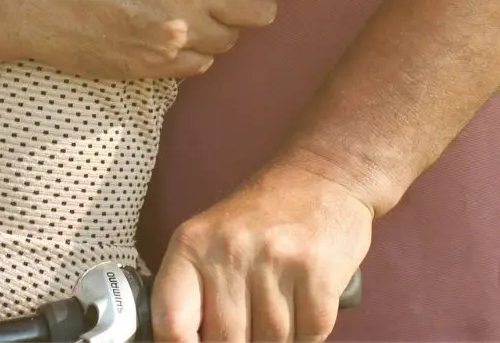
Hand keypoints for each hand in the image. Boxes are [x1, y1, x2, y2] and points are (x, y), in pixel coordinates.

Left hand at [153, 160, 372, 342]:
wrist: (326, 174)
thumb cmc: (265, 213)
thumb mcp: (213, 239)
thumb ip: (198, 291)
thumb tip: (192, 342)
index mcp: (193, 243)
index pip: (173, 324)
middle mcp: (231, 250)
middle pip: (225, 341)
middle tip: (248, 326)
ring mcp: (276, 261)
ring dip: (275, 341)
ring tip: (278, 314)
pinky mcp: (318, 274)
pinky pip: (307, 337)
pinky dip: (305, 337)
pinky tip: (303, 311)